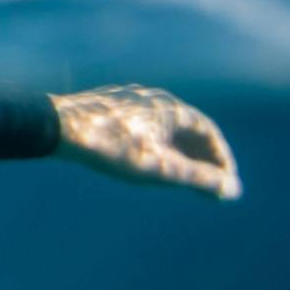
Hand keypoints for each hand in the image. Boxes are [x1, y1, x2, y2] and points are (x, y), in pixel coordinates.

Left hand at [50, 84, 241, 199]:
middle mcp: (152, 98)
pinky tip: (146, 166)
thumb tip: (233, 191)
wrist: (56, 126)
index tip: (226, 184)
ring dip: (178, 154)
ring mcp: (128, 101)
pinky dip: (156, 147)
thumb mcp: (160, 168)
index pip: (208, 132)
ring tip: (182, 181)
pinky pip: (143, 128)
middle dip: (201, 159)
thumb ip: (199, 179)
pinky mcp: (108, 108)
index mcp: (169, 107)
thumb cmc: (111, 147)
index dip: (221, 159)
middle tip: (209, 187)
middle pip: (187, 129)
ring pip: (163, 129)